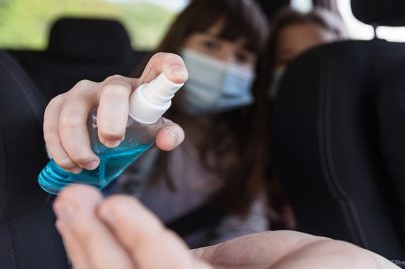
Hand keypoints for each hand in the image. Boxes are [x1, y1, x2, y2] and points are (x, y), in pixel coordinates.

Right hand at [43, 53, 187, 172]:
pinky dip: (57, 147)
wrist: (105, 127)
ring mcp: (84, 91)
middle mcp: (112, 83)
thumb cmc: (136, 125)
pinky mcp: (60, 103)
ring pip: (73, 110)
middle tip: (112, 144)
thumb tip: (166, 141)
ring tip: (89, 164)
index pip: (159, 65)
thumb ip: (170, 134)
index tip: (179, 77)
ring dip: (77, 143)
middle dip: (111, 121)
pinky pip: (51, 120)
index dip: (170, 66)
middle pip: (112, 92)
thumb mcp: (156, 130)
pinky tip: (68, 163)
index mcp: (141, 86)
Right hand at [54, 186, 398, 268]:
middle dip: (89, 248)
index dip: (110, 252)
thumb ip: (221, 262)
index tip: (93, 212)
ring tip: (75, 201)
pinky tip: (116, 210)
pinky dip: (139, 240)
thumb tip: (181, 255)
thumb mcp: (277, 261)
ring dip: (96, 243)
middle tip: (67, 203)